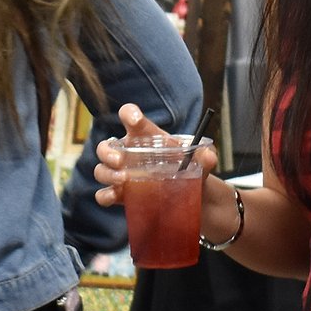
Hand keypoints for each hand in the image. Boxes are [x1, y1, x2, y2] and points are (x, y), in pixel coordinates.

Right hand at [92, 102, 237, 244]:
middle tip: (120, 160)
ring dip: (107, 173)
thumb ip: (206, 156)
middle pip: (106, 146)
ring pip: (101, 170)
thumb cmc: (190, 169)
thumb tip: (209, 156)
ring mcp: (122, 175)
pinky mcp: (121, 196)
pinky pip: (104, 194)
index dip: (128, 114)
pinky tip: (114, 197)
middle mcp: (129, 154)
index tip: (133, 119)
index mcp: (146, 138)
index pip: (130, 118)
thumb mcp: (202, 161)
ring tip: (123, 179)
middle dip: (108, 152)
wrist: (192, 197)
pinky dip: (105, 195)